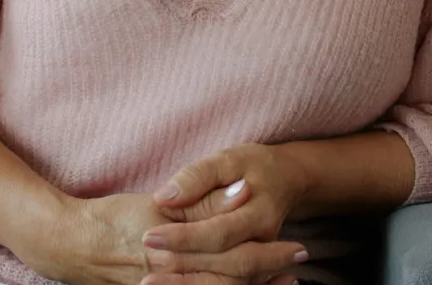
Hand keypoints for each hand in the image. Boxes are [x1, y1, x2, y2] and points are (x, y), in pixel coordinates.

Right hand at [24, 192, 304, 284]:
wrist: (68, 244)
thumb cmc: (111, 219)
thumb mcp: (158, 205)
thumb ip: (203, 201)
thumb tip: (246, 192)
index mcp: (180, 250)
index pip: (237, 256)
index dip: (270, 254)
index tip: (298, 247)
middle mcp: (177, 276)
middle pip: (234, 279)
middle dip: (269, 273)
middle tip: (300, 263)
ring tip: (283, 281)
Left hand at [141, 143, 310, 284]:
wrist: (285, 180)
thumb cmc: (250, 167)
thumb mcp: (226, 160)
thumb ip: (196, 177)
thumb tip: (165, 197)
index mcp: (259, 213)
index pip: (218, 232)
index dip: (183, 237)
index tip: (149, 236)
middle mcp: (264, 242)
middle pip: (225, 264)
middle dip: (183, 267)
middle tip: (146, 269)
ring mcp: (262, 258)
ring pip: (228, 281)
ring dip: (189, 284)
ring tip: (152, 282)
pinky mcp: (254, 268)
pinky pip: (229, 282)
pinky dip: (201, 284)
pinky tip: (173, 283)